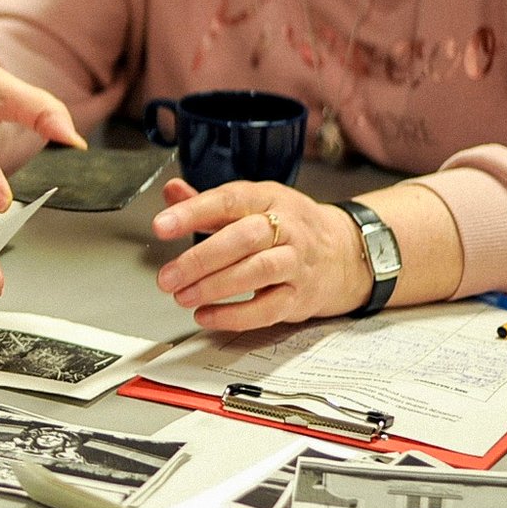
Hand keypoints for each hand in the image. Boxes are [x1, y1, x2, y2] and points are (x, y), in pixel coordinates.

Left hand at [151, 178, 372, 330]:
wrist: (345, 252)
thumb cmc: (288, 227)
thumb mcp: (251, 205)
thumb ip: (207, 204)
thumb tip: (172, 191)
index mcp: (268, 199)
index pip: (228, 201)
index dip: (192, 213)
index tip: (161, 226)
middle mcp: (287, 228)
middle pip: (243, 238)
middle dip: (201, 259)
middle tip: (168, 276)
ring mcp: (297, 262)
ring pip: (258, 271)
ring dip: (215, 287)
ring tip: (182, 297)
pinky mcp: (301, 296)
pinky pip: (268, 308)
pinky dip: (235, 315)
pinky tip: (207, 316)